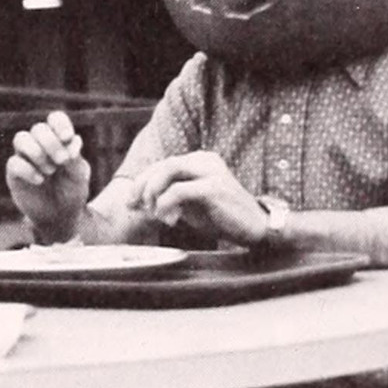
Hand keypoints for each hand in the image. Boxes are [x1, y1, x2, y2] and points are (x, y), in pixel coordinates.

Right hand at [6, 111, 90, 239]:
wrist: (62, 216)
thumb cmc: (72, 191)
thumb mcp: (79, 175)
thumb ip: (75, 158)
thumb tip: (71, 142)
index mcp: (59, 140)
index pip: (55, 119)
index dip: (60, 123)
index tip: (67, 137)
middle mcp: (40, 145)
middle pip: (38, 128)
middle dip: (51, 142)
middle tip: (62, 161)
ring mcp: (25, 158)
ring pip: (21, 138)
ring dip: (37, 151)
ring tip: (50, 170)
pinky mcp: (14, 174)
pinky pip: (14, 162)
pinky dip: (28, 170)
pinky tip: (40, 180)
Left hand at [128, 151, 266, 246]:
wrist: (256, 228)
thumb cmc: (223, 218)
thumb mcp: (191, 206)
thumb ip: (169, 200)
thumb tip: (138, 203)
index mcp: (200, 161)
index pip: (163, 164)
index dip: (143, 181)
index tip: (131, 203)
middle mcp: (205, 160)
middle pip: (163, 164)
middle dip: (143, 185)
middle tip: (134, 206)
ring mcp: (210, 171)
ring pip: (169, 169)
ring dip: (153, 191)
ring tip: (153, 212)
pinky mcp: (213, 187)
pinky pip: (179, 190)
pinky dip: (167, 205)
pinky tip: (170, 220)